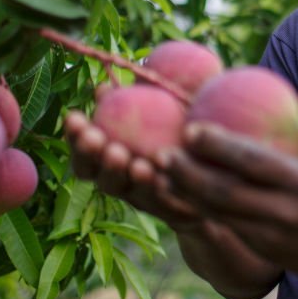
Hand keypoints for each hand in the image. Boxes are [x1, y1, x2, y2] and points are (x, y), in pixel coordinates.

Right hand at [64, 100, 202, 231]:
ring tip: (133, 162)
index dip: (74, 135)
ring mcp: (144, 197)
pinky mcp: (171, 211)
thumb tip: (102, 87)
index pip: (83, 146)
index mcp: (110, 150)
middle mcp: (120, 177)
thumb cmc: (188, 121)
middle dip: (91, 156)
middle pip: (94, 173)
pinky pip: (163, 204)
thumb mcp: (168, 98)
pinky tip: (164, 176)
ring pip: (125, 189)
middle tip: (98, 140)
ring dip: (124, 176)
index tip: (74, 117)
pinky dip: (160, 190)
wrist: (223, 166)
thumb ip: (138, 93)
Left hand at [161, 78, 297, 276]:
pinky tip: (176, 191)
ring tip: (157, 170)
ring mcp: (272, 236)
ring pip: (219, 215)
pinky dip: (198, 210)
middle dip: (189, 175)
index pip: (255, 164)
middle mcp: (285, 213)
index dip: (221, 147)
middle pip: (227, 194)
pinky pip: (224, 228)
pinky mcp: (263, 251)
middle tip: (160, 151)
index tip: (191, 127)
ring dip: (185, 194)